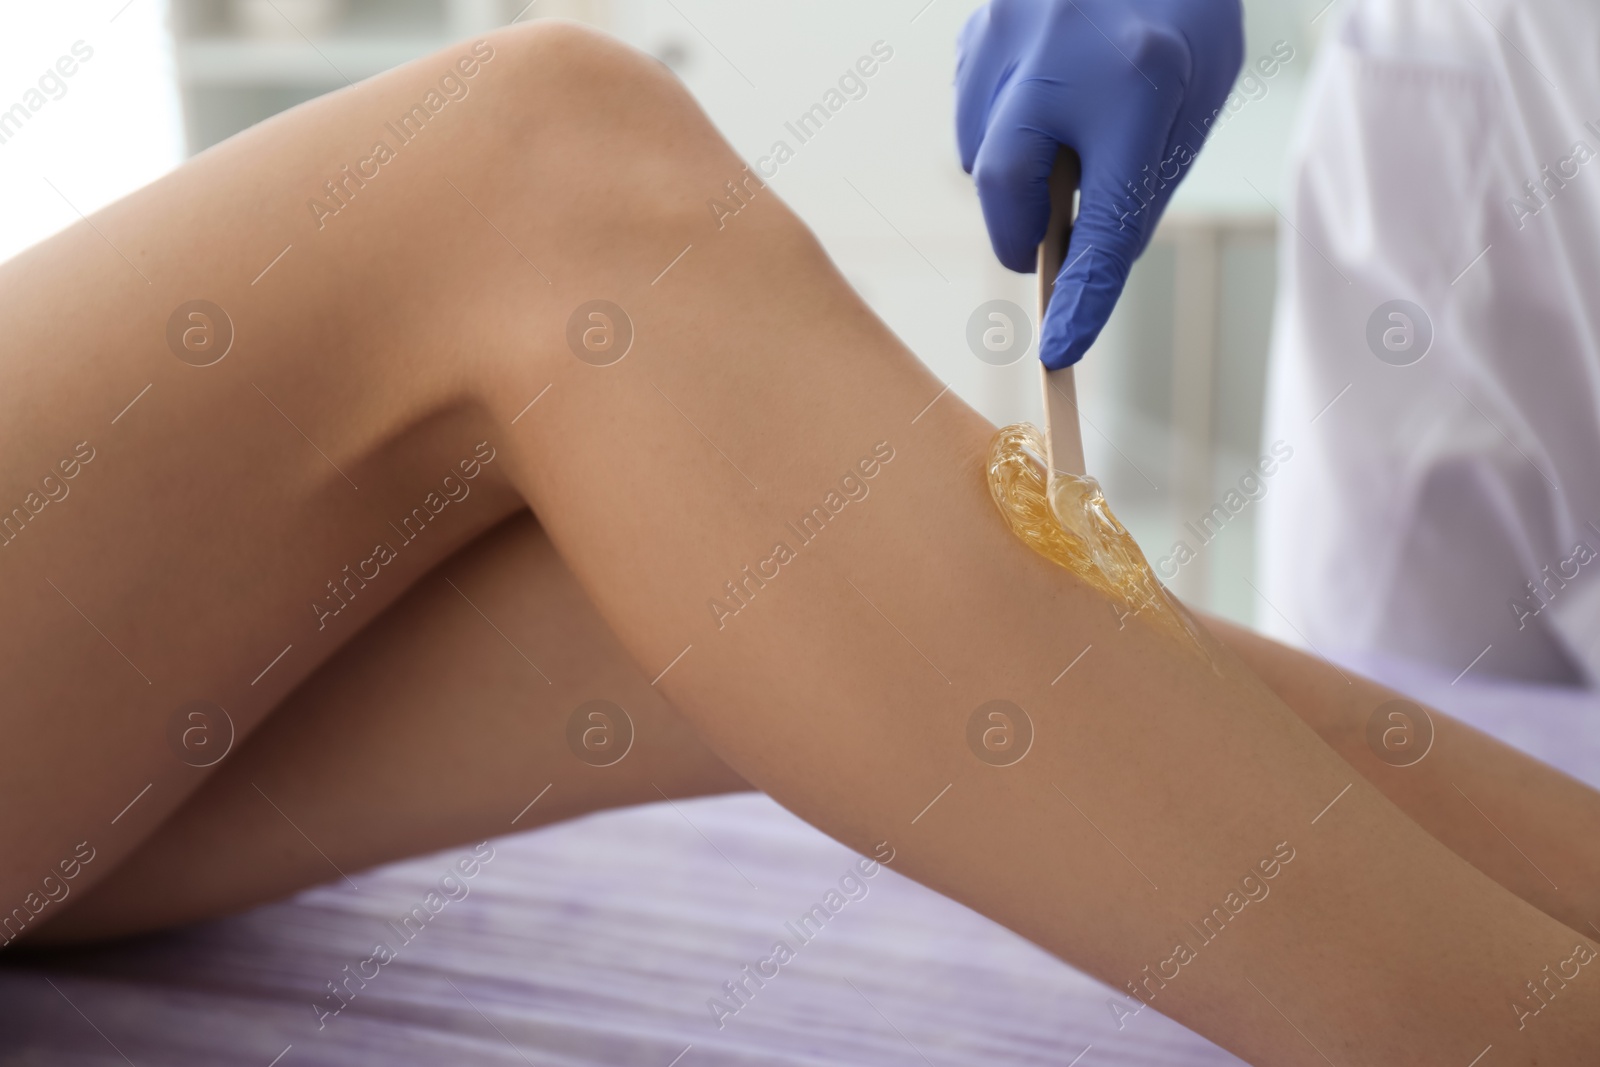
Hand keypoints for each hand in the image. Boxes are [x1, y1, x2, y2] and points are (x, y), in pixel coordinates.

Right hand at [957, 0, 1242, 367]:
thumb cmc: (1185, 9)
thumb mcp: (1197, 95)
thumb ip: (1143, 179)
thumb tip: (1086, 259)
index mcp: (1141, 78)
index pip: (1104, 220)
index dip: (1083, 296)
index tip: (1060, 349)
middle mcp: (1059, 53)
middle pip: (1004, 183)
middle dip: (1017, 232)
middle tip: (1043, 250)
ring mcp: (1005, 31)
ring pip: (979, 149)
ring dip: (1013, 173)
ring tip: (1065, 138)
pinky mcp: (977, 26)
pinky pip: (971, 110)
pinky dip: (998, 127)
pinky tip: (1042, 97)